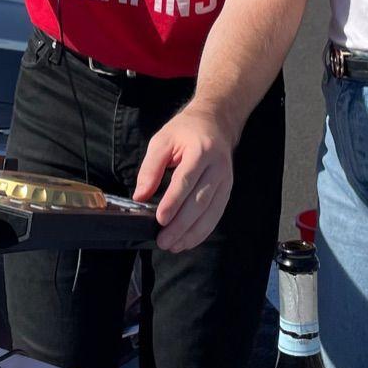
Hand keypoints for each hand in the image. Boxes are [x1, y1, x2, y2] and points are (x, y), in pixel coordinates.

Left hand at [134, 105, 235, 252]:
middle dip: (181, 225)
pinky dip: (203, 230)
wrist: (216, 122)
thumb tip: (140, 196)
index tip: (160, 220)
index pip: (186, 181)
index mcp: (200, 151)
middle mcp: (217, 167)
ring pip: (210, 212)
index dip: (173, 202)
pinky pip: (217, 214)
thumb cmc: (185, 130)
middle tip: (164, 241)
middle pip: (199, 201)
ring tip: (174, 246)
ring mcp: (225, 180)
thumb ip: (150, 168)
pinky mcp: (227, 189)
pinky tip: (189, 241)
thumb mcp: (162, 140)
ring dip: (193, 233)